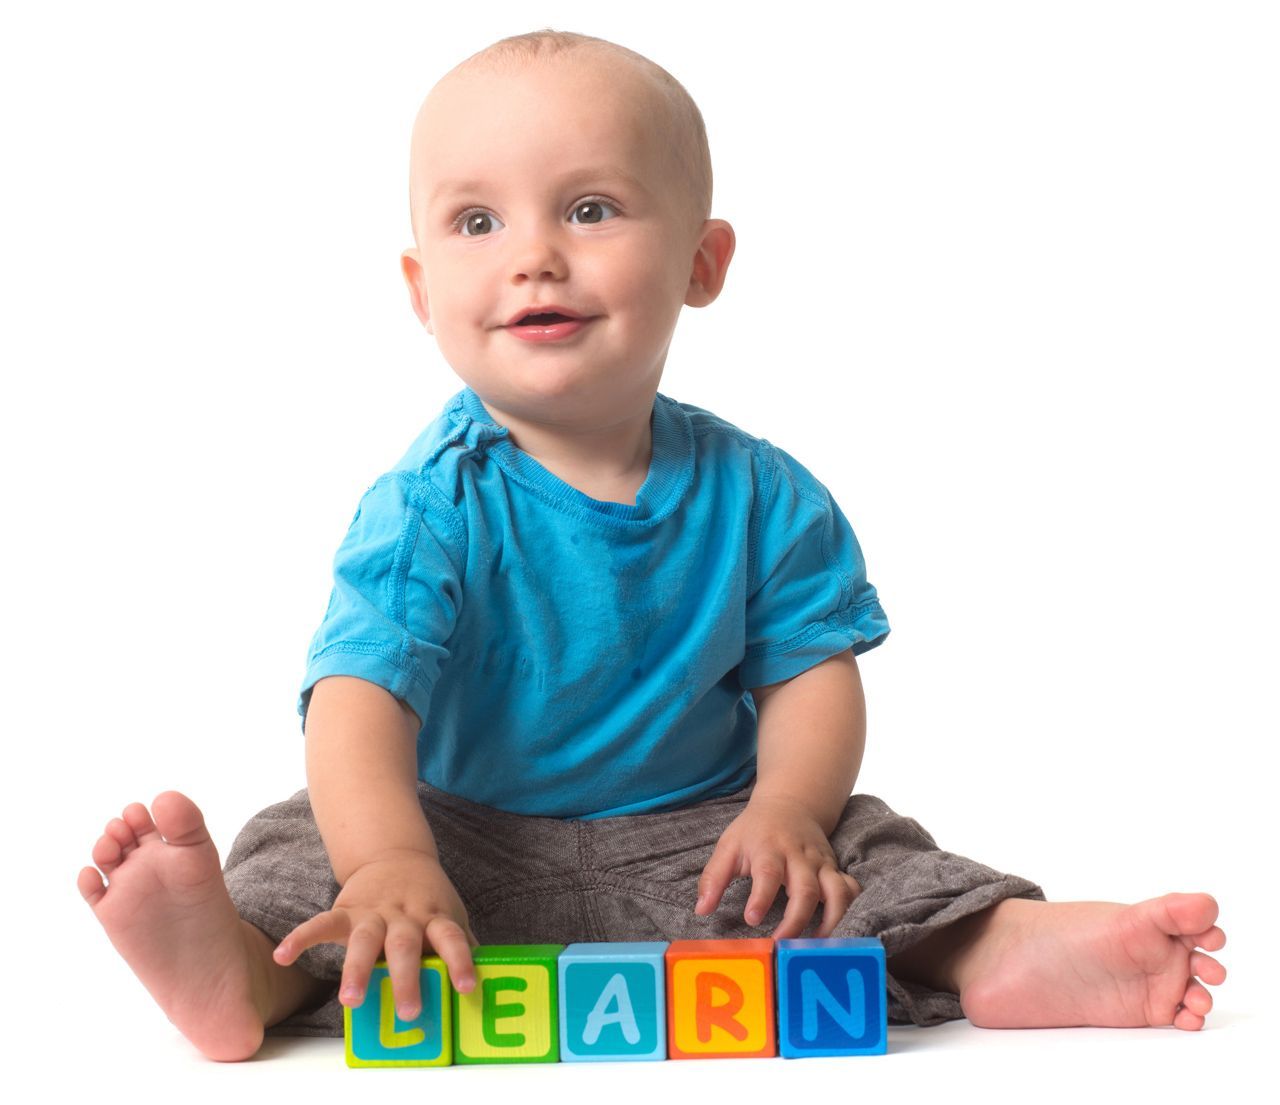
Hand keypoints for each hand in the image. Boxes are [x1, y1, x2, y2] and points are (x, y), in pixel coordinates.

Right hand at [273, 850, 476, 1019]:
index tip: (468, 987)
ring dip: (357, 969)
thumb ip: (464, 946)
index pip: (453, 938)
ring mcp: (374, 912)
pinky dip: (301, 938)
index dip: (461, 961)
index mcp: (435, 917)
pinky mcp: (346, 910)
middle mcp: (406, 915)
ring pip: (365, 939)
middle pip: (406, 945)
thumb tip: (492, 982)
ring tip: (351, 1001)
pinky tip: (282, 956)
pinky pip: (321, 923)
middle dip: (406, 978)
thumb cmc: (428, 901)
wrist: (396, 856)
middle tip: (407, 1012)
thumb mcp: (450, 916)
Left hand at [694, 794, 860, 937]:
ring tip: (815, 947)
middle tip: (781, 943)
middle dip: (796, 920)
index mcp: (769, 849)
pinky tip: (836, 931)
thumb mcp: (728, 846)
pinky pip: (851, 889)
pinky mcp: (835, 870)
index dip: (762, 897)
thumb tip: (701, 910)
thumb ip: (713, 878)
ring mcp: (821, 864)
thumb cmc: (755, 830)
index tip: (753, 919)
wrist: (791, 804)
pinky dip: (849, 910)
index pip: (768, 872)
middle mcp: (799, 857)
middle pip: (806, 889)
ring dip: (830, 921)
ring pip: (837, 892)